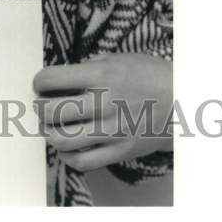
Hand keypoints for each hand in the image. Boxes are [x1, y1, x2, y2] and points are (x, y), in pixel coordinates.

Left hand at [32, 53, 172, 171]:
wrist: (183, 101)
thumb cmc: (147, 76)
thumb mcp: (117, 60)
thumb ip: (87, 68)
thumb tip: (57, 81)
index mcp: (101, 75)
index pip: (51, 79)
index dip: (39, 82)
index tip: (41, 85)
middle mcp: (104, 103)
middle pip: (50, 112)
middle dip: (39, 109)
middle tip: (42, 106)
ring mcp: (112, 130)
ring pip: (61, 140)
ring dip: (50, 133)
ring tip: (53, 127)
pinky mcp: (120, 151)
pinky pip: (81, 161)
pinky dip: (67, 155)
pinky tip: (68, 146)